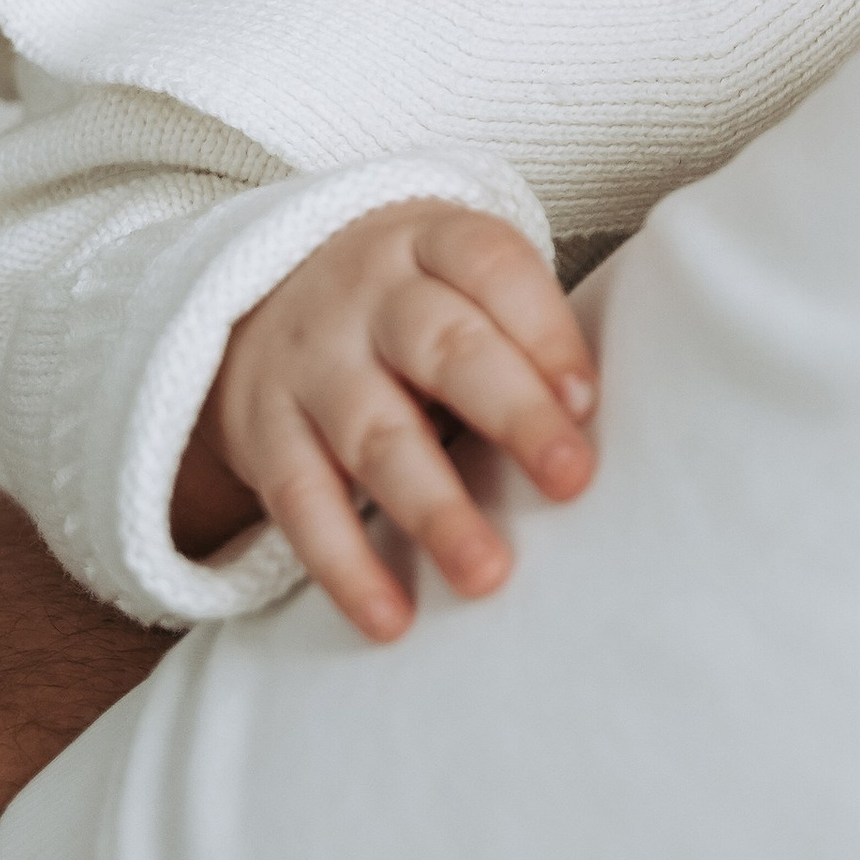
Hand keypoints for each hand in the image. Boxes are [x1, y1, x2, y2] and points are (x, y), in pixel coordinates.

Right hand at [184, 204, 597, 640]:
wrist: (263, 293)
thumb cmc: (411, 302)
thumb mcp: (459, 279)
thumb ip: (521, 332)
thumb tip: (596, 425)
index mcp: (431, 242)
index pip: (492, 269)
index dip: (544, 332)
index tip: (588, 401)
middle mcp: (366, 295)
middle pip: (441, 346)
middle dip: (513, 413)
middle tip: (570, 481)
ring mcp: (310, 361)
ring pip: (375, 434)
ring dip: (434, 508)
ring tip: (487, 573)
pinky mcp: (264, 431)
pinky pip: (302, 501)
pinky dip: (345, 565)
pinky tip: (391, 617)